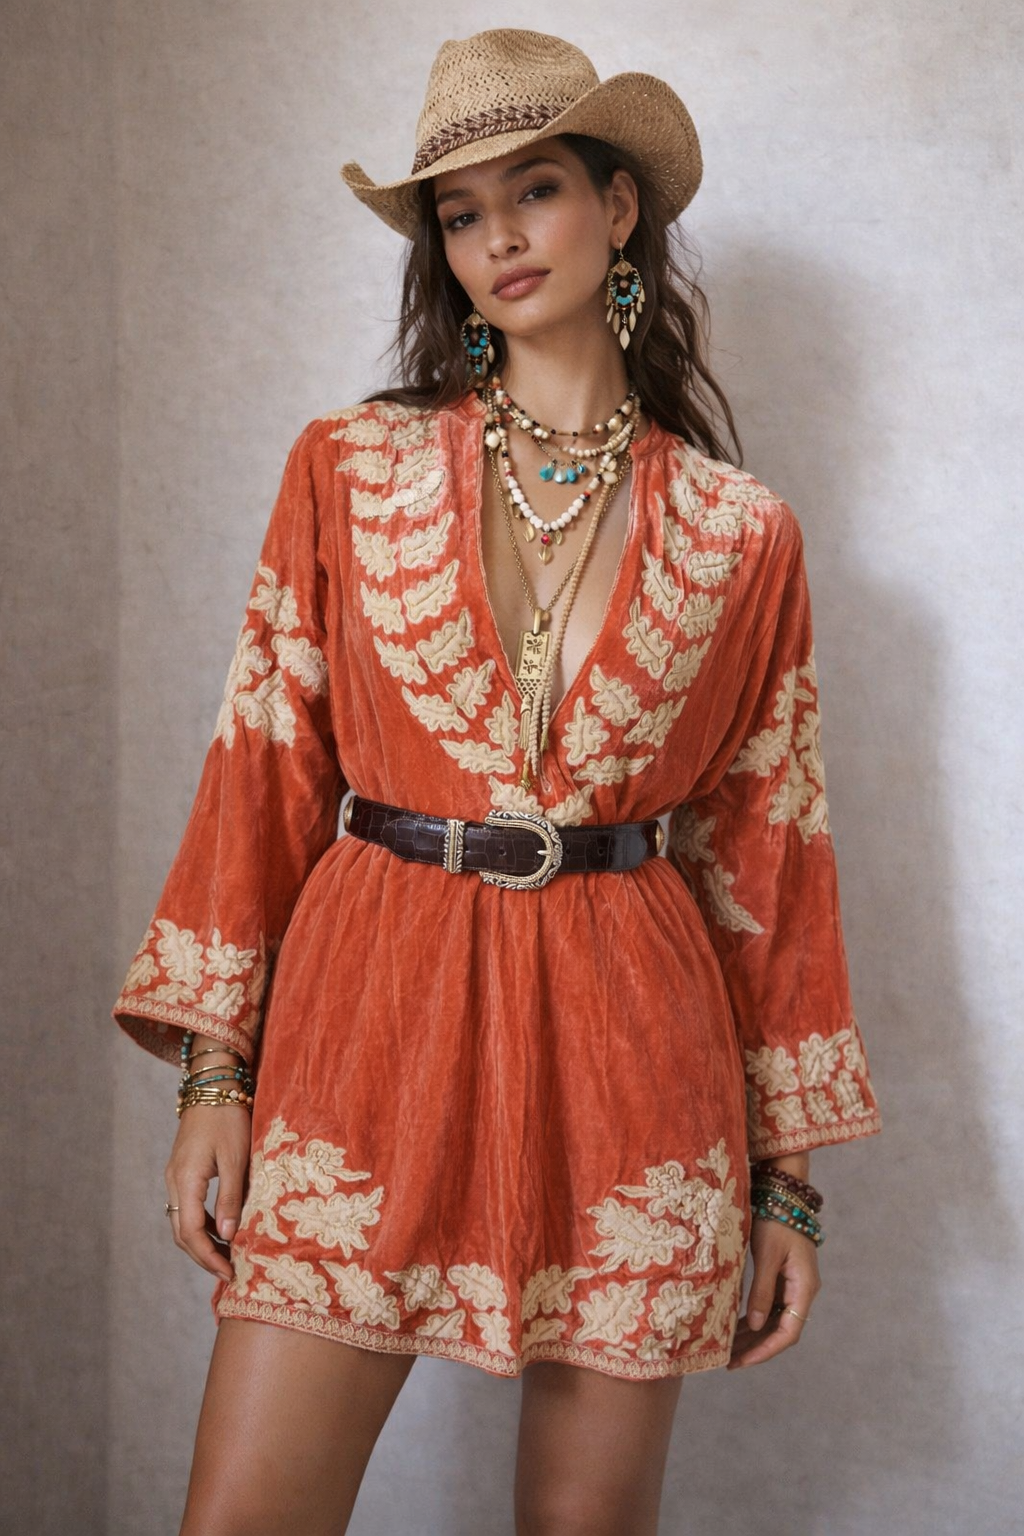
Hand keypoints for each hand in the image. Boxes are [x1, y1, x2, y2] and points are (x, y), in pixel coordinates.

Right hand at [164, 1105, 251, 1281]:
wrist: (213, 1086)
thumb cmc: (228, 1118)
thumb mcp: (235, 1158)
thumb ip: (230, 1198)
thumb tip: (229, 1237)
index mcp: (185, 1180)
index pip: (191, 1233)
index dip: (208, 1257)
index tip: (229, 1273)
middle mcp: (173, 1182)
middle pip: (181, 1233)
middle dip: (203, 1256)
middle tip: (228, 1272)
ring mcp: (175, 1176)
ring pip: (182, 1222)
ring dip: (202, 1242)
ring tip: (228, 1256)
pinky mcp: (182, 1171)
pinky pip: (187, 1207)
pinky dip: (202, 1224)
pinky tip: (222, 1230)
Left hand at [727, 1216, 820, 1368]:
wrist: (783, 1193)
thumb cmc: (776, 1221)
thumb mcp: (767, 1256)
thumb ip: (763, 1291)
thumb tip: (757, 1326)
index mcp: (804, 1287)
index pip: (788, 1332)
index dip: (766, 1350)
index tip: (742, 1361)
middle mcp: (802, 1291)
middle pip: (781, 1330)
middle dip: (756, 1347)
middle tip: (729, 1362)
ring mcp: (794, 1285)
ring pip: (775, 1320)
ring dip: (754, 1335)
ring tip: (728, 1349)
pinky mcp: (784, 1277)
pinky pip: (771, 1306)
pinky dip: (755, 1318)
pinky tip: (736, 1326)